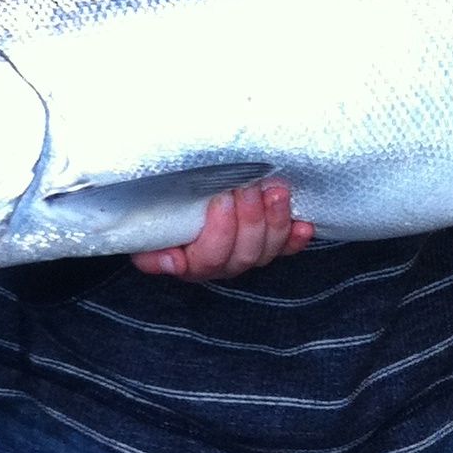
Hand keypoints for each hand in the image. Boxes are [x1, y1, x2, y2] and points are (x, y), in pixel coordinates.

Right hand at [132, 180, 312, 279]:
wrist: (180, 204)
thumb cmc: (163, 214)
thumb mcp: (149, 232)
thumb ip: (151, 251)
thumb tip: (168, 262)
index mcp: (192, 263)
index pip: (210, 258)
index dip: (220, 231)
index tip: (222, 199)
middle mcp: (222, 265)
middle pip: (244, 254)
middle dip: (250, 219)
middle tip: (249, 186)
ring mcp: (248, 256)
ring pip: (267, 250)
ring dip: (275, 221)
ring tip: (276, 191)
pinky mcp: (269, 246)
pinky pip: (286, 248)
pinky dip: (296, 238)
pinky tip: (304, 226)